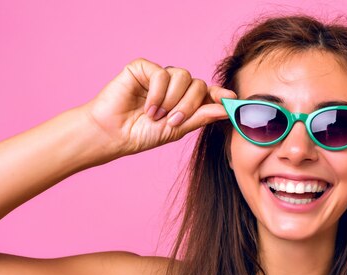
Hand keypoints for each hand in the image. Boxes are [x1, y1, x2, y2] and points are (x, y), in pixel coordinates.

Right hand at [79, 58, 236, 157]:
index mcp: (185, 100)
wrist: (114, 134)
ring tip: (156, 115)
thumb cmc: (143, 134)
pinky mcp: (142, 68)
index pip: (208, 92)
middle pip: (198, 84)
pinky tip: (147, 106)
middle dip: (189, 105)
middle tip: (173, 121)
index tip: (232, 99)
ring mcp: (159, 76)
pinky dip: (157, 92)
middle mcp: (174, 86)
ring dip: (172, 100)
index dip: (220, 94)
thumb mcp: (178, 128)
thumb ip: (202, 116)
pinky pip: (162, 73)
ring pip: (183, 76)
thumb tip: (227, 108)